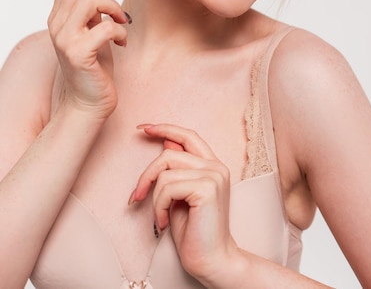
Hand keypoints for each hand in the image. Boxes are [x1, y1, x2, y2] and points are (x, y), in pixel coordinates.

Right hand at [47, 0, 138, 117]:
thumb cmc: (94, 66)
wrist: (88, 103)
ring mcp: (65, 39)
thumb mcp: (93, 28)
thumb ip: (94, 6)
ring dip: (116, 6)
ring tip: (123, 21)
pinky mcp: (79, 54)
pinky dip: (120, 31)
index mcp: (59, 15)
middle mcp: (56, 24)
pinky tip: (122, 42)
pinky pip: (105, 27)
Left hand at [129, 124, 238, 283]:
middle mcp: (216, 166)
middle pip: (169, 153)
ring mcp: (213, 175)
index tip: (143, 128)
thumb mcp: (179, 195)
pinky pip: (167, 187)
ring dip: (154, 197)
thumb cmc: (194, 231)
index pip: (188, 136)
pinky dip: (158, 206)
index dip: (165, 128)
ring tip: (158, 216)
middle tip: (136, 196)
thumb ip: (177, 169)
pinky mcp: (207, 188)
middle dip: (147, 175)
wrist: (211, 260)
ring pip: (165, 171)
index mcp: (212, 165)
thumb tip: (166, 144)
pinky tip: (163, 221)